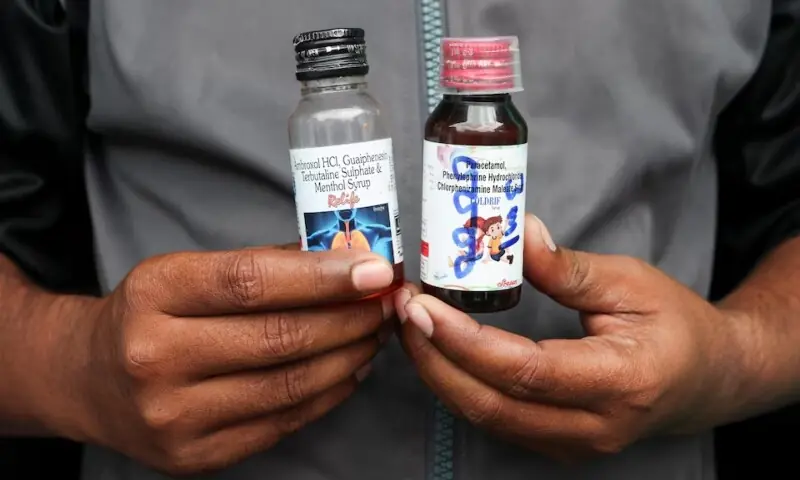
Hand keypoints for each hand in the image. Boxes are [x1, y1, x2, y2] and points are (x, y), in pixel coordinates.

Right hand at [73, 244, 394, 474]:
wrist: (89, 380)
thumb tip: (344, 260)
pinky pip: (283, 422)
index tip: (375, 269)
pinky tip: (350, 368)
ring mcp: (174, 415)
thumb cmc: (149, 316)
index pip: (251, 281)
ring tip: (375, 332)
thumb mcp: (184, 272)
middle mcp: (156, 357)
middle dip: (349, 317)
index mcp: (154, 293)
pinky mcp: (195, 455)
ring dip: (348, 355)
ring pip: (288, 384)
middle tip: (387, 302)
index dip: (322, 276)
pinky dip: (328, 393)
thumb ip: (260, 266)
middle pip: (278, 337)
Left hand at [397, 215, 738, 461]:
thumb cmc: (676, 324)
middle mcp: (594, 426)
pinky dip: (460, 385)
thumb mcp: (631, 282)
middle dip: (435, 358)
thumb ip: (568, 267)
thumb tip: (515, 233)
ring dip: (440, 372)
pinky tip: (439, 350)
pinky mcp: (559, 444)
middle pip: (493, 403)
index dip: (465, 340)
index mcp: (620, 381)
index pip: (526, 369)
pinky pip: (497, 419)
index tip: (423, 306)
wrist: (710, 378)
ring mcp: (575, 444)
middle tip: (403, 310)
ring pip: (487, 417)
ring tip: (412, 325)